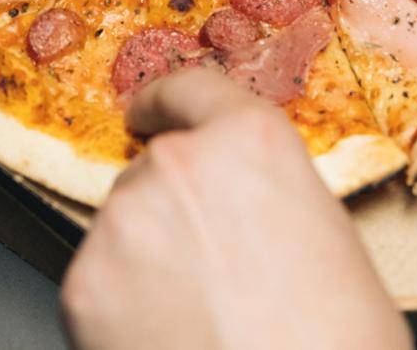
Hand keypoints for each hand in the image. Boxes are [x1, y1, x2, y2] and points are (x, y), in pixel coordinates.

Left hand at [62, 69, 409, 349]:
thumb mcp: (329, 245)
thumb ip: (270, 202)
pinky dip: (120, 312)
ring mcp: (121, 225)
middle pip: (153, 173)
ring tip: (197, 320)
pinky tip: (168, 340)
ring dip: (146, 265)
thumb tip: (243, 216)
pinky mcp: (82, 287)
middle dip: (171, 216)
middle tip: (211, 273)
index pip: (190, 91)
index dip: (163, 102)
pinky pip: (96, 287)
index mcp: (249, 144)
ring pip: (122, 232)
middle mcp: (177, 166)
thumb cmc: (334, 345)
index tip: (145, 112)